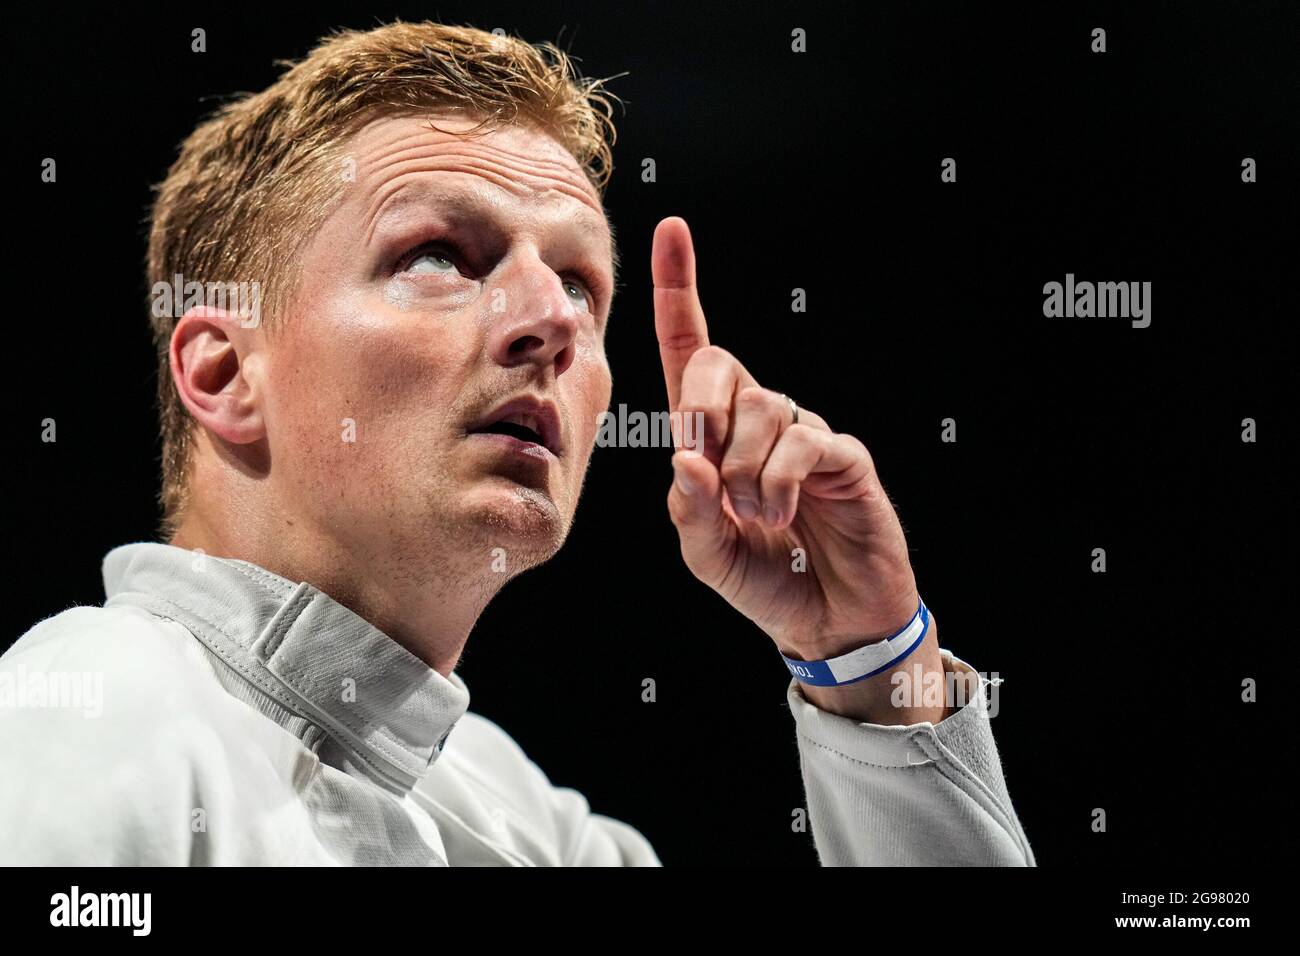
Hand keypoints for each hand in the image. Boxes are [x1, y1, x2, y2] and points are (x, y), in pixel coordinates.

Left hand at [652, 217, 921, 660]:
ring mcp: (802, 432)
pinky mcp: (841, 453)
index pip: (691, 349)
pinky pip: (802, 439)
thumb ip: (689, 510)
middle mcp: (757, 421)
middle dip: (699, 410)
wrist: (829, 621)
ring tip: (755, 515)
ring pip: (761, 406)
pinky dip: (777, 480)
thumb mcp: (706, 554)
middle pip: (717, 364)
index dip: (680, 290)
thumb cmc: (764, 580)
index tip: (672, 228)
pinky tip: (779, 514)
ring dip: (743, 468)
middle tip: (705, 465)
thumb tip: (686, 455)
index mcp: (714, 436)